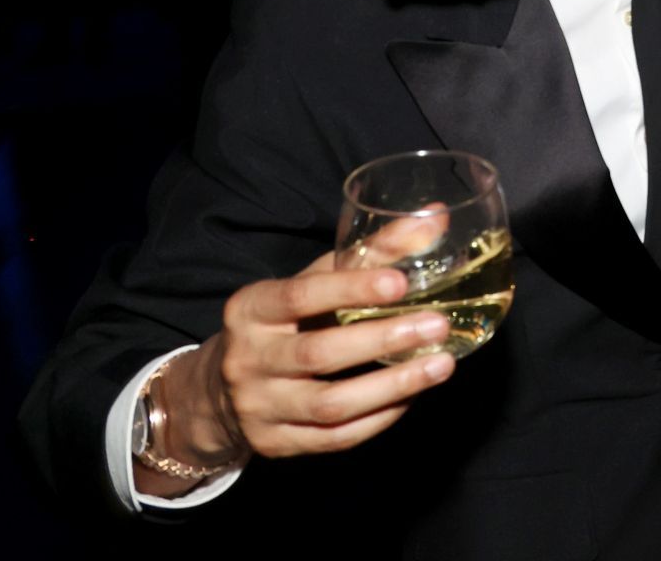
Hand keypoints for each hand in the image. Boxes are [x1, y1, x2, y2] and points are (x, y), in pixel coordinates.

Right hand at [140, 221, 455, 494]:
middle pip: (318, 353)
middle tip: (437, 326)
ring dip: (392, 386)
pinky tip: (413, 397)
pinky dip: (379, 419)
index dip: (350, 289)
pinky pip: (336, 438)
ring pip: (330, 405)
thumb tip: (436, 216)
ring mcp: (260, 408)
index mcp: (251, 309)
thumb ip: (369, 252)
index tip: (400, 282)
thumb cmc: (284, 322)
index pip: (300, 296)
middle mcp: (248, 359)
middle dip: (382, 339)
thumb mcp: (311, 281)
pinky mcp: (276, 444)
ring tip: (440, 366)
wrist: (221, 390)